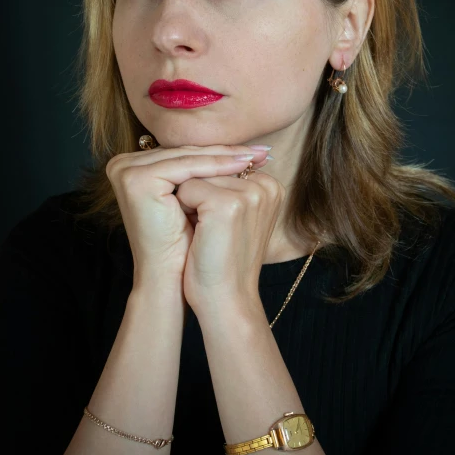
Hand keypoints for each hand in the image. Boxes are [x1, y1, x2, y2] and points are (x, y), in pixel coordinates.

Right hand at [105, 144, 269, 292]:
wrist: (171, 280)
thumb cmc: (186, 244)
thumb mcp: (196, 199)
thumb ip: (205, 171)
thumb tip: (246, 149)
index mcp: (131, 166)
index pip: (184, 154)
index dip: (220, 152)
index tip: (257, 153)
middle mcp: (122, 164)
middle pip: (186, 153)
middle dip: (226, 152)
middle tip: (263, 151)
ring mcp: (125, 169)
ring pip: (188, 158)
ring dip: (225, 156)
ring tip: (256, 157)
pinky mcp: (135, 178)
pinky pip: (185, 166)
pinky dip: (215, 165)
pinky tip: (242, 165)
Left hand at [177, 157, 284, 317]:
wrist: (226, 300)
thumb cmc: (222, 259)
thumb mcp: (232, 216)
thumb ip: (227, 183)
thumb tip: (203, 154)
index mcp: (271, 186)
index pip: (221, 165)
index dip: (207, 193)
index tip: (217, 223)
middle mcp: (266, 185)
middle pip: (208, 168)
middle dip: (198, 196)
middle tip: (210, 231)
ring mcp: (249, 193)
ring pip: (196, 176)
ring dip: (189, 203)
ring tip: (207, 233)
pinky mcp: (228, 204)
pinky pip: (187, 188)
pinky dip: (184, 210)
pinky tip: (200, 234)